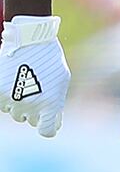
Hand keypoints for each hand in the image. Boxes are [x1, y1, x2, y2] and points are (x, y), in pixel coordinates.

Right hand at [0, 16, 70, 137]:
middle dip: (35, 112)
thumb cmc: (49, 59)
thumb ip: (57, 101)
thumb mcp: (61, 79)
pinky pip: (4, 105)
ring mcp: (13, 100)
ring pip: (16, 113)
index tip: (47, 123)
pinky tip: (15, 83)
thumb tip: (54, 121)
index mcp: (51, 104)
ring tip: (26, 84)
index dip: (48, 128)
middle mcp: (31, 106)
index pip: (47, 131)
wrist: (30, 40)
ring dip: (21, 105)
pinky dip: (8, 98)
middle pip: (31, 121)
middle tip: (37, 93)